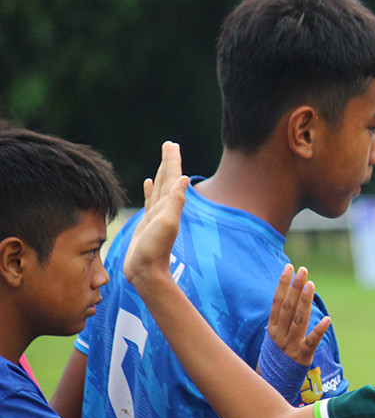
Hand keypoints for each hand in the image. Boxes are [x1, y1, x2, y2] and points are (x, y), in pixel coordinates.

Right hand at [124, 141, 187, 289]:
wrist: (146, 273)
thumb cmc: (154, 251)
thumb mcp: (167, 224)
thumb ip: (176, 203)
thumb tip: (185, 179)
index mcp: (170, 206)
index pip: (173, 178)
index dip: (173, 161)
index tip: (172, 144)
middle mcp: (165, 208)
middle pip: (168, 179)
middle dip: (169, 161)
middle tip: (170, 145)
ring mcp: (156, 215)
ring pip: (159, 187)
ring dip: (161, 173)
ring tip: (163, 159)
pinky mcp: (147, 222)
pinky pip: (150, 199)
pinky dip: (150, 189)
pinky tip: (149, 181)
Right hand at [268, 264, 330, 366]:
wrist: (272, 385)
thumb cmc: (276, 357)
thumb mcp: (274, 337)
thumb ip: (281, 320)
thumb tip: (289, 297)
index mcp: (272, 329)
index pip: (277, 302)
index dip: (283, 284)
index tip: (289, 267)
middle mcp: (279, 335)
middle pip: (287, 307)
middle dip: (295, 287)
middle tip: (303, 270)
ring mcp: (290, 346)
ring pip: (298, 320)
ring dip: (304, 302)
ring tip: (311, 285)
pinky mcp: (302, 357)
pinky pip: (311, 342)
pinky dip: (318, 331)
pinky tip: (327, 320)